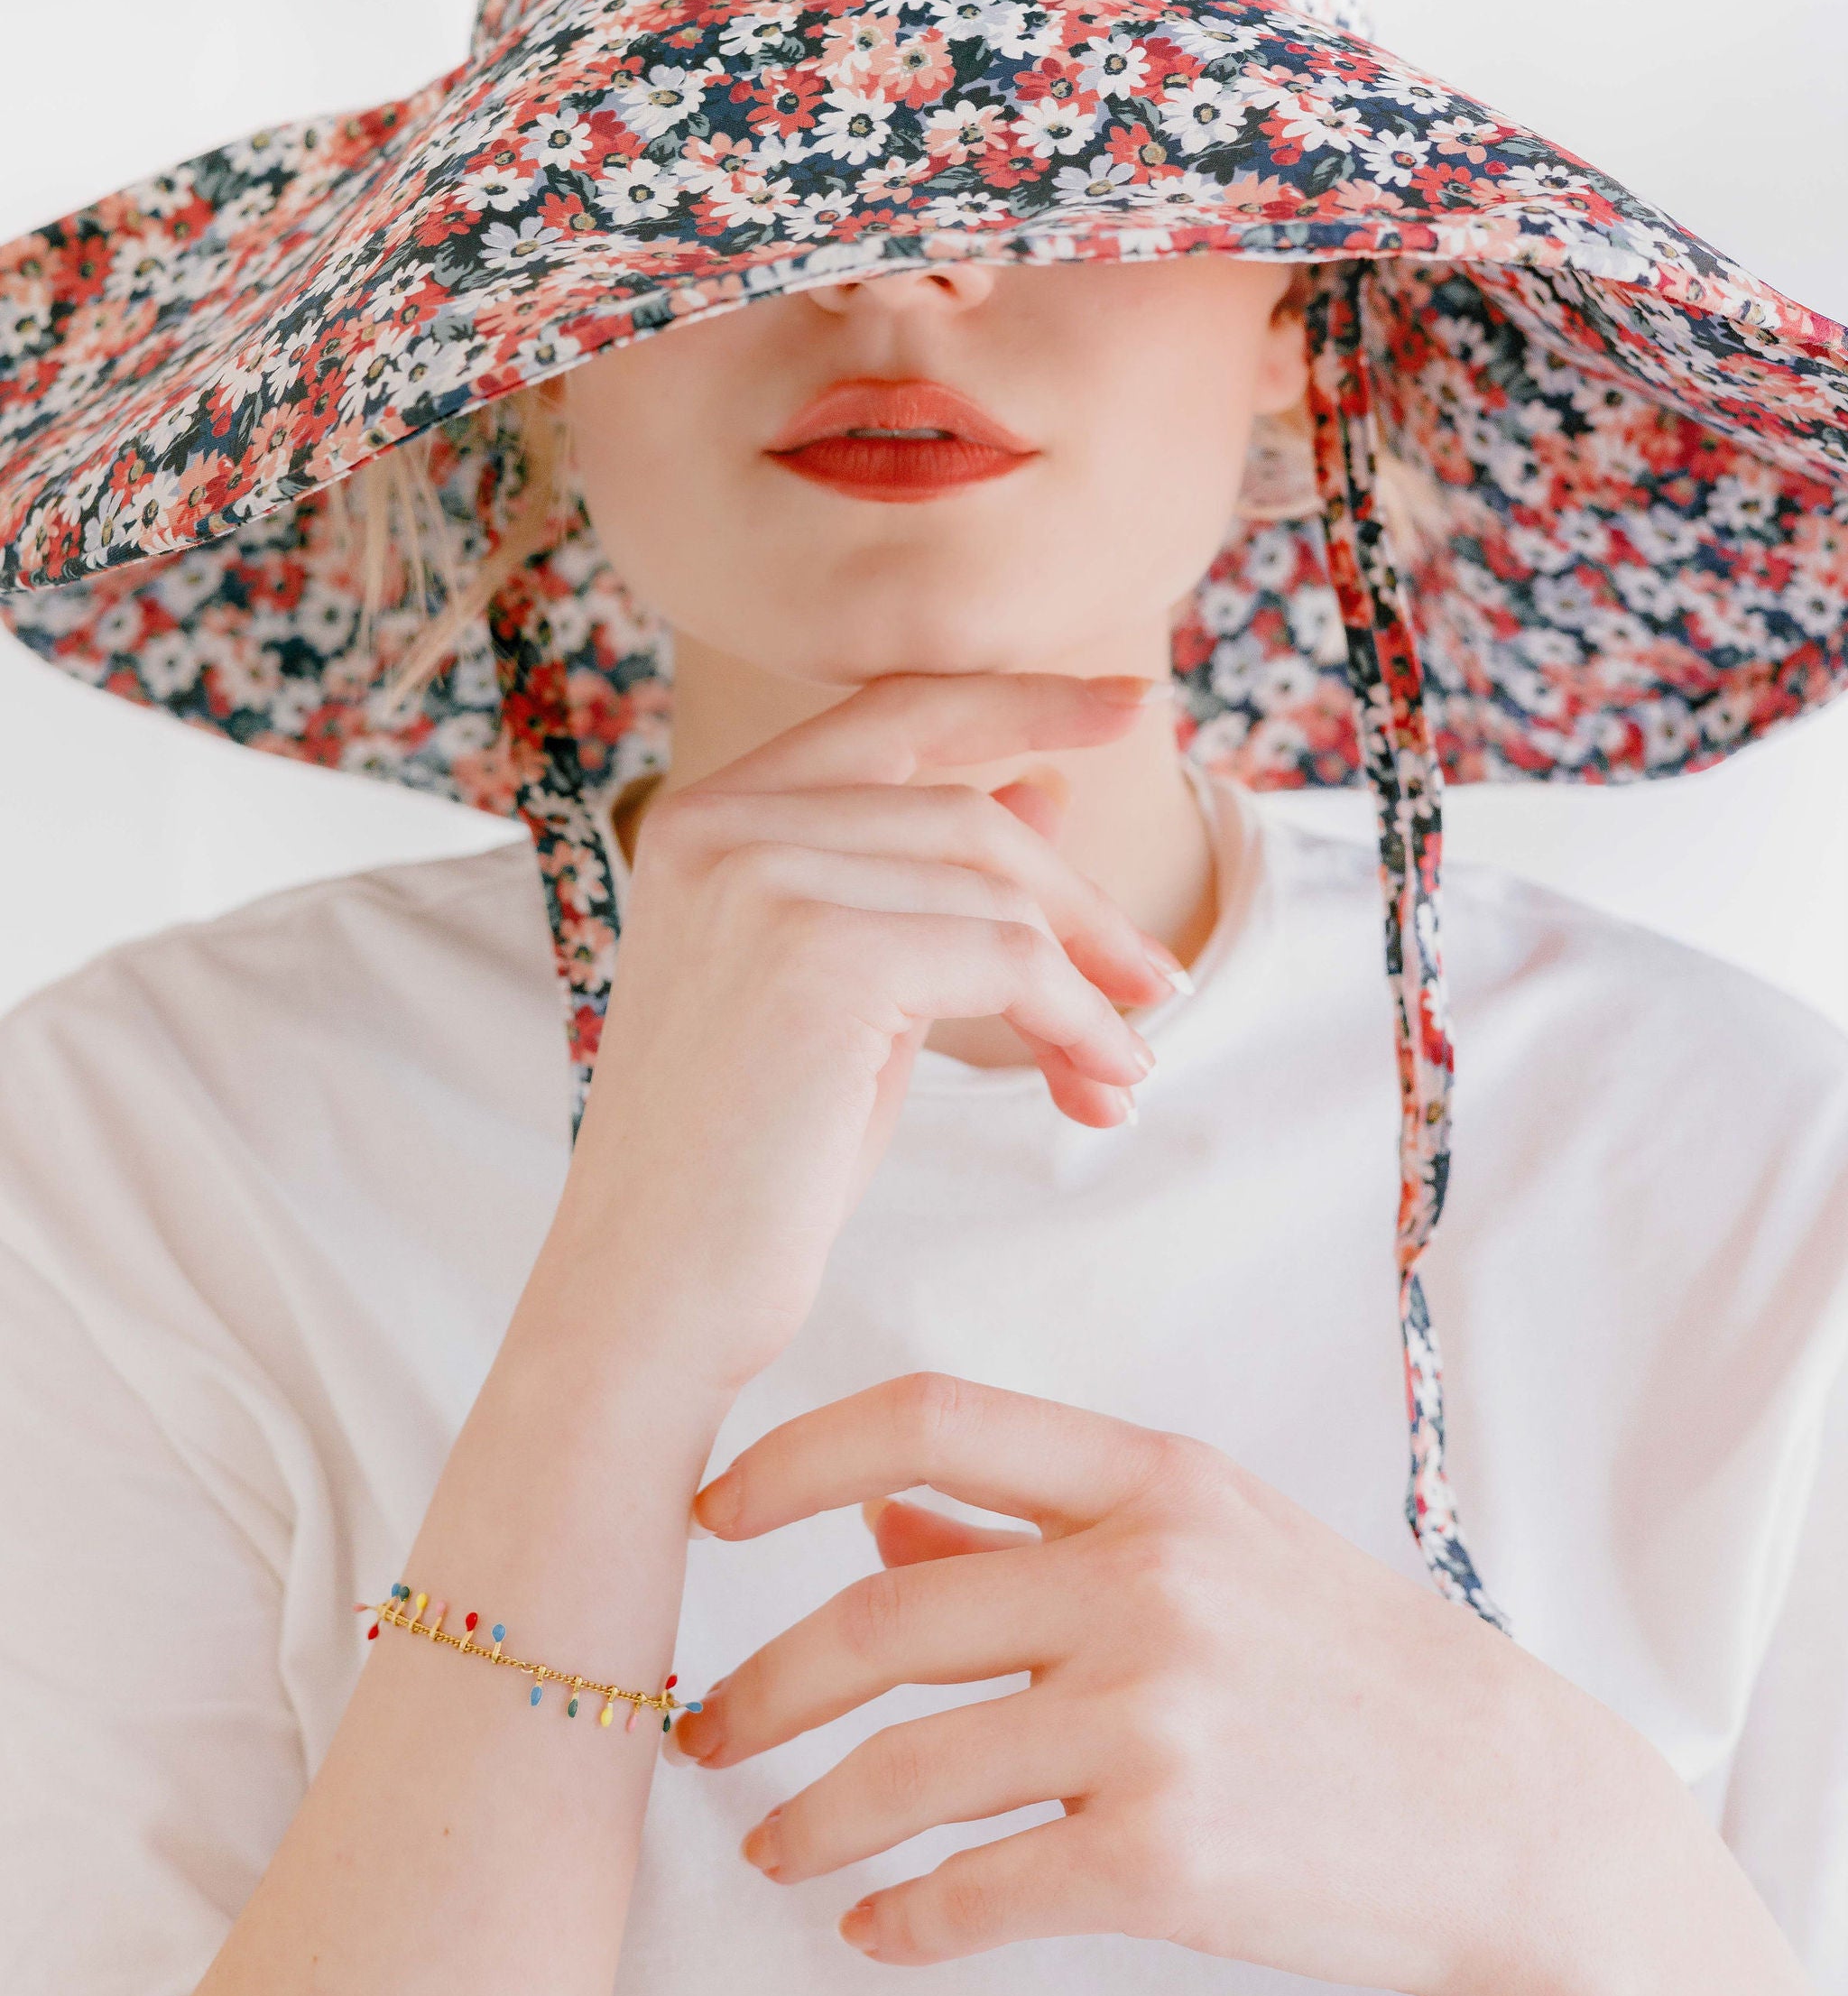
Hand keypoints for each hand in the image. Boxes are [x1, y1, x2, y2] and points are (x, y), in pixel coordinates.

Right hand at [561, 677, 1182, 1399]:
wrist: (653, 1295)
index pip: (891, 712)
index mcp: (705, 815)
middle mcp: (718, 823)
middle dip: (1082, 902)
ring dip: (1088, 983)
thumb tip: (1046, 788)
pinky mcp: (813, 953)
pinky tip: (1099, 1087)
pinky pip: (1006, 959)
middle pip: (965, 812)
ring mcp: (758, 877)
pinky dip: (1077, 1022)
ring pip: (995, 889)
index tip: (1129, 704)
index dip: (1018, 700)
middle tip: (1161, 984)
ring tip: (1121, 1069)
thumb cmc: (750, 1160)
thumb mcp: (852, 994)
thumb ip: (926, 883)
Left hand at [673, 1376, 1840, 1995]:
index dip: (790, 1457)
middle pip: (880, 1616)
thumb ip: (1036, 1527)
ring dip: (808, 1816)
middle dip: (758, 1685)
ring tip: (770, 1842)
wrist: (1513, 1808)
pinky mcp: (1164, 1857)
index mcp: (1152, 1478)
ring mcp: (1154, 1718)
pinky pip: (976, 1891)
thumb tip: (878, 1522)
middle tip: (697, 1730)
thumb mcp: (1212, 1543)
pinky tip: (872, 1927)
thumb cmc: (1350, 1663)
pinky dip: (900, 1918)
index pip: (927, 1418)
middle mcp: (1145, 1578)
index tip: (708, 1511)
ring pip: (905, 1766)